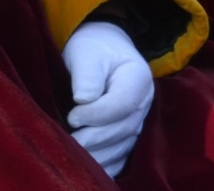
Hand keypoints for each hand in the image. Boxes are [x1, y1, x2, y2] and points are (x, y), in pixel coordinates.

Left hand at [62, 21, 153, 177]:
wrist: (102, 49)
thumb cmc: (93, 48)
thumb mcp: (87, 52)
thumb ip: (87, 75)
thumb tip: (82, 100)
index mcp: (139, 77)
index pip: (122, 103)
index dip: (97, 114)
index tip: (73, 117)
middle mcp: (144, 103)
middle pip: (122, 128)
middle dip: (95, 138)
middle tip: (69, 143)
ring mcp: (139, 121)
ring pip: (122, 146)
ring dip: (99, 155)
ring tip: (74, 156)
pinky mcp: (128, 134)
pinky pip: (121, 155)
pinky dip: (105, 163)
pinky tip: (87, 166)